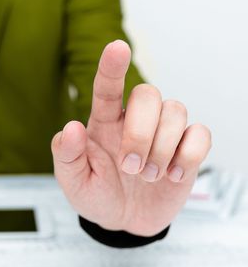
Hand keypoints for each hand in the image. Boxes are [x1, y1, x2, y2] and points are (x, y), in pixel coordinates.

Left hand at [52, 40, 210, 236]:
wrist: (124, 220)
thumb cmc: (97, 194)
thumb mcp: (73, 181)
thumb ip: (67, 156)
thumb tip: (72, 128)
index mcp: (104, 122)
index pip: (108, 87)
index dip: (112, 66)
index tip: (117, 47)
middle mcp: (135, 120)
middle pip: (148, 94)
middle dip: (141, 131)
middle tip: (130, 167)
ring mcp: (163, 132)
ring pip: (176, 110)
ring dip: (162, 148)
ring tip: (149, 176)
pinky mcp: (186, 149)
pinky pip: (200, 134)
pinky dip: (188, 156)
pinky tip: (173, 175)